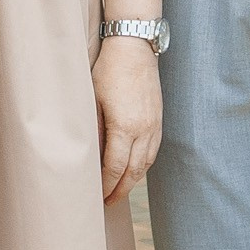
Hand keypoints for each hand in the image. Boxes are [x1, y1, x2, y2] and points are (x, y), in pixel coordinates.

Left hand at [92, 37, 163, 203]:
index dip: (107, 185)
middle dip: (121, 190)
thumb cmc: (109, 70)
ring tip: (120, 190)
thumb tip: (89, 154)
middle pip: (133, 171)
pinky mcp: (159, 119)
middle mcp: (144, 130)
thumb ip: (94, 128)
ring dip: (133, 180)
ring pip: (146, 163)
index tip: (98, 196)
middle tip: (108, 202)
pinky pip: (153, 150)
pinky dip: (143, 165)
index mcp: (125, 127)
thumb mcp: (93, 99)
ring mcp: (154, 125)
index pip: (115, 168)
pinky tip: (134, 168)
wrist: (135, 47)